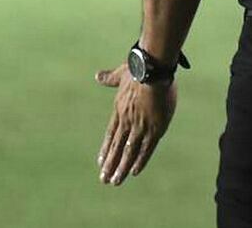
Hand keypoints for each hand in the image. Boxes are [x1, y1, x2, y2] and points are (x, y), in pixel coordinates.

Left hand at [94, 62, 176, 184]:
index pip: (111, 134)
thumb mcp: (120, 74)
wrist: (151, 72)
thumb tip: (97, 76)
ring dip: (121, 168)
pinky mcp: (155, 128)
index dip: (106, 149)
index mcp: (120, 110)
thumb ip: (109, 79)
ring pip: (129, 152)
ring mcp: (140, 126)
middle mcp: (127, 122)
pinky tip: (134, 172)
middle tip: (104, 179)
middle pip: (117, 148)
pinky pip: (146, 149)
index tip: (100, 162)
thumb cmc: (137, 70)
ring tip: (115, 182)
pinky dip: (139, 161)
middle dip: (110, 164)